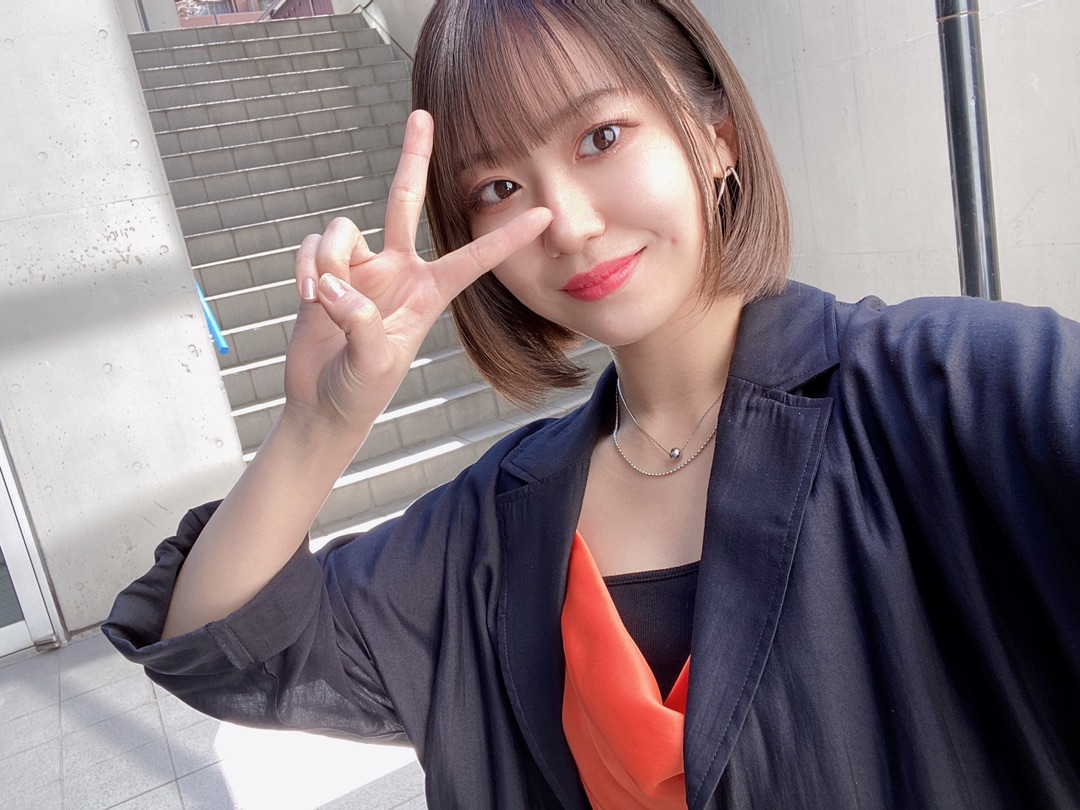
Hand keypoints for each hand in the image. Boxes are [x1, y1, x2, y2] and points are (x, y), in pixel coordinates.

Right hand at [282, 110, 550, 440]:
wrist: (322, 404)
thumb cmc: (361, 392)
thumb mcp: (373, 364)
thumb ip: (360, 324)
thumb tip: (333, 287)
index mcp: (428, 293)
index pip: (473, 259)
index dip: (507, 237)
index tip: (543, 216)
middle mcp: (398, 270)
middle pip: (406, 200)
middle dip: (414, 157)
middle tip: (424, 116)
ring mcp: (361, 268)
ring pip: (342, 230)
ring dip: (327, 262)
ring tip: (321, 303)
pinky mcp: (327, 271)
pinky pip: (314, 247)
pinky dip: (307, 267)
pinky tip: (307, 298)